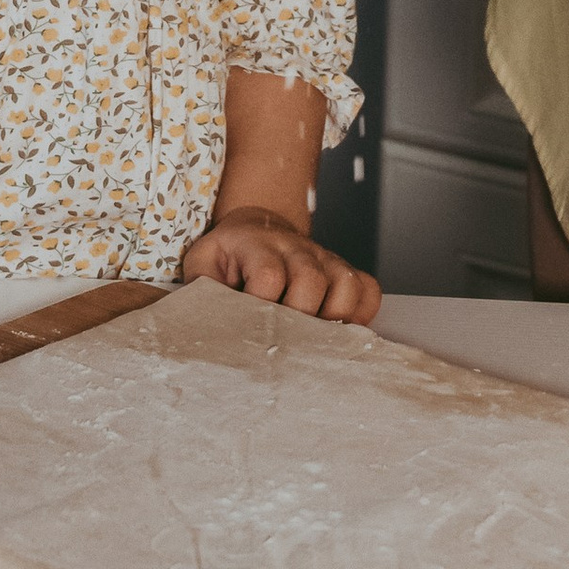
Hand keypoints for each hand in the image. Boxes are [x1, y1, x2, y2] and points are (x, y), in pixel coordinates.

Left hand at [180, 205, 380, 324]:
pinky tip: (339, 329)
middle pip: (311, 280)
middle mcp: (296, 248)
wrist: (256, 227)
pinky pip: (368, 290)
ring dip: (334, 318)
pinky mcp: (344, 269)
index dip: (263, 306)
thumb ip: (201, 289)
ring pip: (346, 285)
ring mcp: (324, 257)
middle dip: (300, 318)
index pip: (268, 275)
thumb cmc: (228, 255)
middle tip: (285, 341)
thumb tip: (205, 323)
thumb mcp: (203, 263)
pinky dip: (361, 313)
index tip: (251, 328)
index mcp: (256, 245)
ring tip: (313, 340)